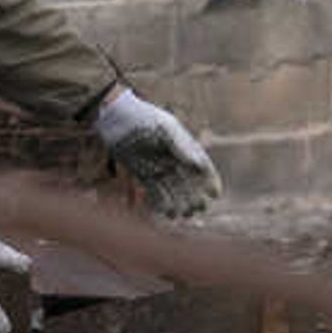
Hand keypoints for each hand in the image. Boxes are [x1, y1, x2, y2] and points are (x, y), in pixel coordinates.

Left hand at [94, 85, 221, 219]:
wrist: (116, 117)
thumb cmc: (143, 118)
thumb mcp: (164, 129)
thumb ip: (180, 146)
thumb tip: (198, 165)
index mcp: (184, 146)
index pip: (203, 167)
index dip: (211, 181)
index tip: (215, 194)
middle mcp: (174, 159)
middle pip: (190, 183)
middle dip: (196, 197)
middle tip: (199, 209)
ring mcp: (159, 167)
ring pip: (174, 190)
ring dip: (180, 204)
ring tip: (183, 215)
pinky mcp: (144, 173)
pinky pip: (155, 192)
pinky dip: (161, 202)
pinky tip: (165, 213)